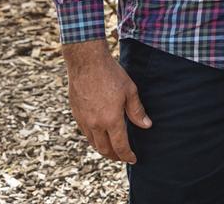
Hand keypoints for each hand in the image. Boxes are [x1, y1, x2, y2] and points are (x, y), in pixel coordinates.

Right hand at [63, 40, 150, 163]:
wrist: (86, 63)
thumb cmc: (111, 74)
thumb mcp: (130, 91)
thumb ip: (137, 111)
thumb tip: (146, 125)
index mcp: (111, 119)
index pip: (120, 146)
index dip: (127, 155)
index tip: (133, 159)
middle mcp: (95, 124)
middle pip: (105, 149)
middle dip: (115, 156)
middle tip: (123, 157)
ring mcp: (84, 120)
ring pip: (93, 143)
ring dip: (103, 149)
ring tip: (112, 150)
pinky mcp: (76, 114)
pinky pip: (85, 133)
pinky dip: (94, 139)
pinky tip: (100, 136)